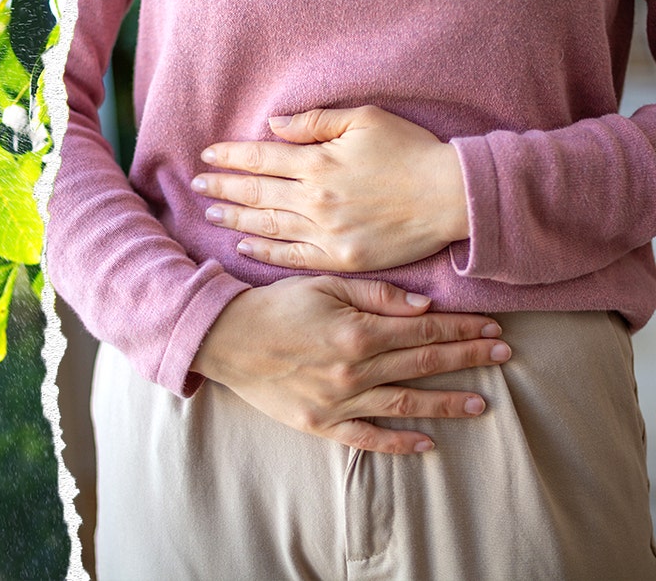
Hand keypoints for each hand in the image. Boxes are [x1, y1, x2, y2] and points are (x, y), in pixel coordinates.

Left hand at [191, 106, 468, 271]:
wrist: (452, 196)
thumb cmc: (412, 151)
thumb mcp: (366, 119)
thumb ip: (315, 122)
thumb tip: (274, 125)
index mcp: (318, 163)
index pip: (261, 158)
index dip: (231, 156)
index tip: (208, 155)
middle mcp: (315, 199)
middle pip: (256, 193)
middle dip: (221, 188)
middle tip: (196, 184)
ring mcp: (326, 232)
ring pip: (267, 226)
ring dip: (234, 220)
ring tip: (209, 214)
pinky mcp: (340, 258)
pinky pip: (292, 256)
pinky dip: (264, 252)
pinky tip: (243, 246)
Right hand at [191, 276, 509, 453]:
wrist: (224, 338)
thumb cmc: (273, 306)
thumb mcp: (324, 284)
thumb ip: (377, 297)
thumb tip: (424, 307)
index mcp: (358, 332)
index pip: (425, 330)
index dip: (463, 329)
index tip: (493, 328)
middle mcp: (355, 371)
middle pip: (424, 364)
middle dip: (468, 358)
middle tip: (504, 356)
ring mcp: (339, 401)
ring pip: (406, 405)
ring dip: (448, 403)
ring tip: (482, 404)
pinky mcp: (321, 424)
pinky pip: (368, 438)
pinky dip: (399, 443)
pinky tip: (428, 444)